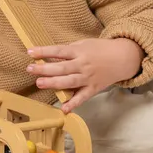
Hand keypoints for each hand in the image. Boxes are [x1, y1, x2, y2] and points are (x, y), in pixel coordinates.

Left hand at [26, 39, 143, 112]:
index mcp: (79, 51)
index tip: (30, 52)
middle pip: (62, 67)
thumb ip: (68, 50)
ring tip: (40, 83)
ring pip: (70, 81)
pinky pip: (82, 97)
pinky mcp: (93, 88)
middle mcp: (83, 65)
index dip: (44, 51)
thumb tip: (50, 55)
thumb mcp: (84, 44)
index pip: (59, 50)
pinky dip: (74, 104)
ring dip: (54, 83)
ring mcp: (88, 78)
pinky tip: (64, 109)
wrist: (123, 58)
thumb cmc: (100, 49)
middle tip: (30, 69)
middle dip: (45, 69)